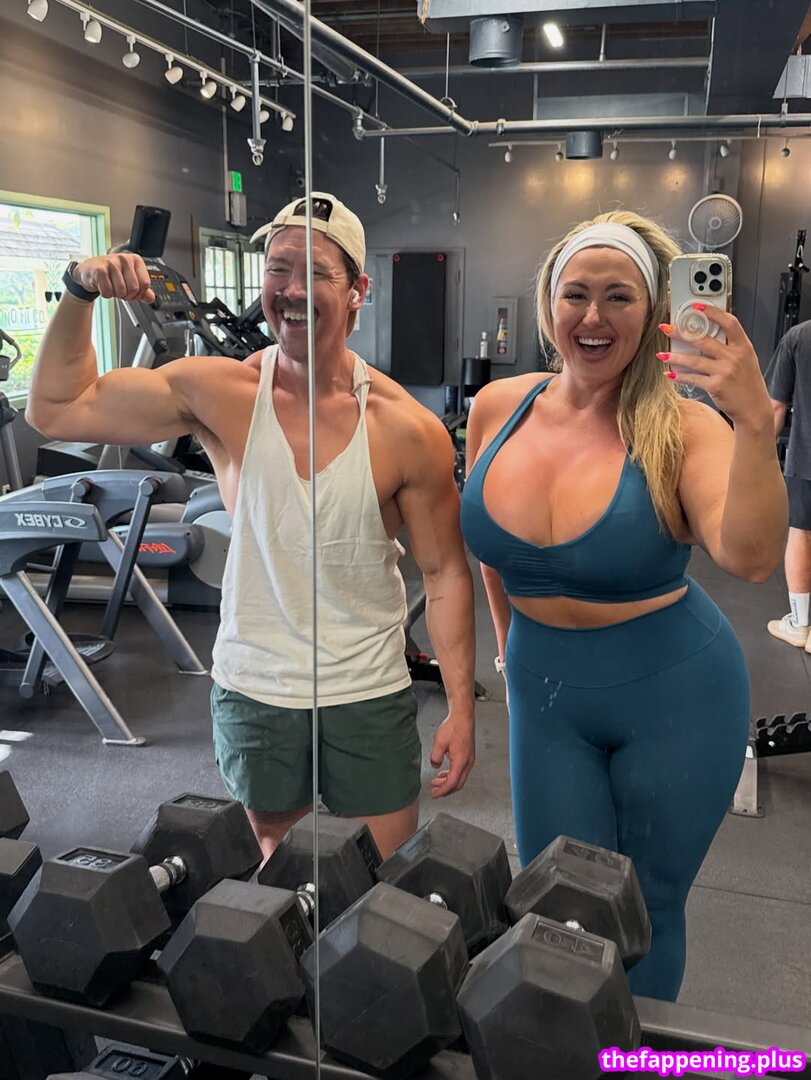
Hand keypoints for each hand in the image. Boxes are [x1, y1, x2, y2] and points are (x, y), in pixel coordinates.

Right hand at [73, 254, 155, 303]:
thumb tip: (151, 298)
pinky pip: (108, 291)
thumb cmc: (111, 274)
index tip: (133, 293)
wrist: (90, 270)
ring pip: (121, 291)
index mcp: (135, 260)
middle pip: (134, 289)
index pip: (145, 284)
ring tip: (111, 286)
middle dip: (127, 295)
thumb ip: (143, 290)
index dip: (139, 294)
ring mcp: (112, 263)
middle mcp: (124, 259)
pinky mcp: (100, 270)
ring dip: (115, 294)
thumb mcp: (129, 280)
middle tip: (120, 290)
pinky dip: (105, 294)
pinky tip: (102, 285)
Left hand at [429, 713, 474, 797]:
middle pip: (458, 784)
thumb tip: (435, 765)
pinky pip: (461, 771)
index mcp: (461, 761)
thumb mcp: (439, 742)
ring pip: (460, 778)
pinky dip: (452, 775)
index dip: (443, 791)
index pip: (452, 783)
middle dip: (446, 790)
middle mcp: (467, 762)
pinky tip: (444, 772)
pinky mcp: (468, 756)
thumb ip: (435, 757)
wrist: (463, 717)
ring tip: (437, 781)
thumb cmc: (454, 727)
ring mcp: (469, 759)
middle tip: (435, 792)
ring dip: (448, 782)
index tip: (435, 794)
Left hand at [659, 304, 771, 428]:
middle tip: (666, 328)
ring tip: (661, 354)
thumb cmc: (748, 384)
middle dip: (681, 333)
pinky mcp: (716, 386)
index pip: (729, 322)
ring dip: (675, 356)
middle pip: (704, 340)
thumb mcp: (746, 359)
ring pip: (694, 360)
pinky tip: (670, 373)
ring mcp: (725, 371)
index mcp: (743, 346)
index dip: (712, 312)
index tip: (696, 306)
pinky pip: (693, 378)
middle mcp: (734, 357)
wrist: (754, 408)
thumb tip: (706, 335)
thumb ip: (730, 346)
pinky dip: (680, 375)